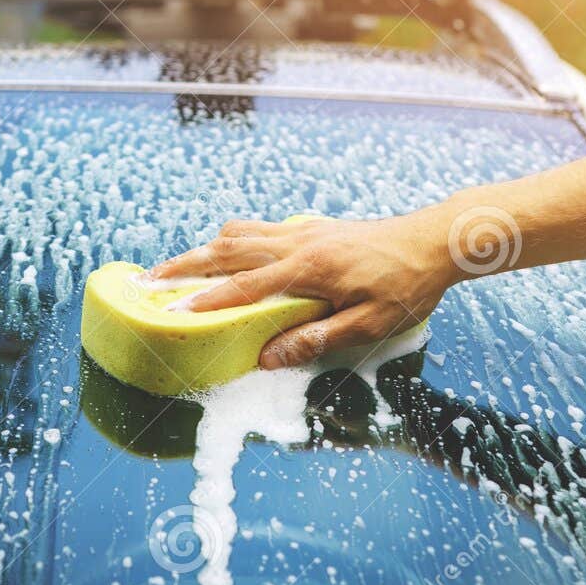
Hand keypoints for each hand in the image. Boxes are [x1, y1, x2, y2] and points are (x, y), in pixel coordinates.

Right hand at [148, 212, 460, 368]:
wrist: (437, 240)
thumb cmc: (408, 286)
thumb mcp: (369, 325)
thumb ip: (317, 339)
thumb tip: (269, 356)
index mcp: (309, 269)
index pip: (243, 286)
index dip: (204, 300)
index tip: (170, 310)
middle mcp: (298, 243)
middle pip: (227, 250)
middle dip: (184, 266)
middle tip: (148, 280)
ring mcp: (304, 231)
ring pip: (240, 234)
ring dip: (204, 249)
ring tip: (176, 267)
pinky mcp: (313, 228)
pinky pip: (260, 230)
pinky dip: (234, 240)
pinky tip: (229, 255)